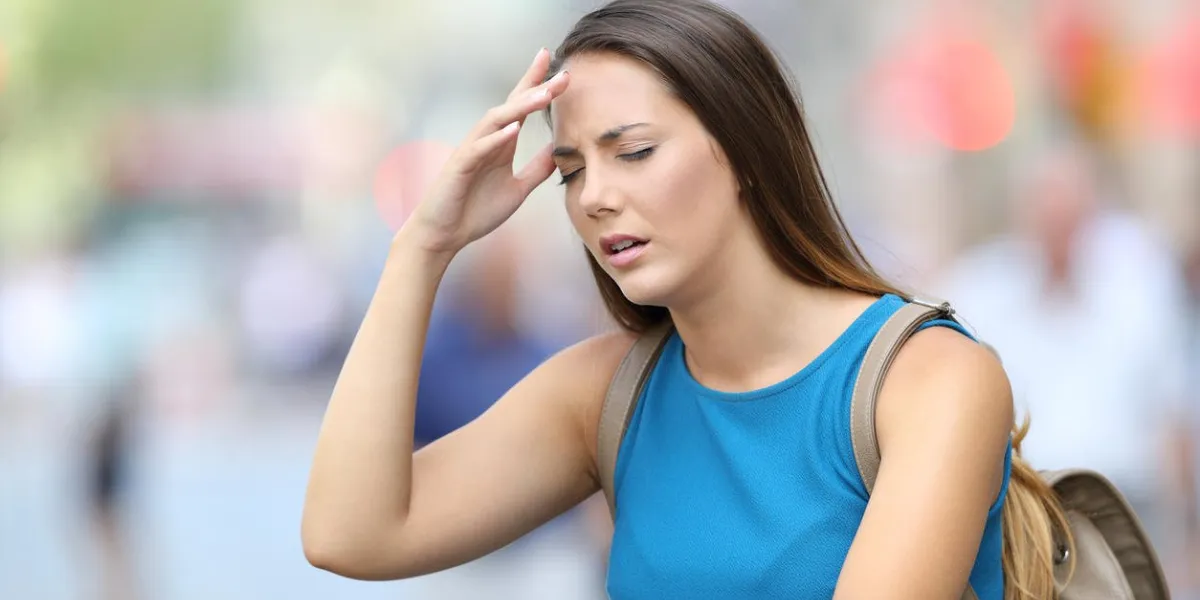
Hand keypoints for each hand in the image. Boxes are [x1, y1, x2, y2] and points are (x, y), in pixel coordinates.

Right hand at [403, 48, 568, 253]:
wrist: (445, 234)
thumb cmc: (475, 211)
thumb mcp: (517, 189)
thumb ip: (536, 169)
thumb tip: (558, 150)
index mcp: (501, 144)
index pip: (521, 109)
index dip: (538, 87)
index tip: (562, 72)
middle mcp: (486, 140)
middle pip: (512, 106)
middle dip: (535, 87)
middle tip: (561, 73)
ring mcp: (471, 151)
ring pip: (496, 120)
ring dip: (520, 106)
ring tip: (544, 94)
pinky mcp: (459, 167)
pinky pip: (478, 148)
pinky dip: (496, 138)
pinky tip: (514, 129)